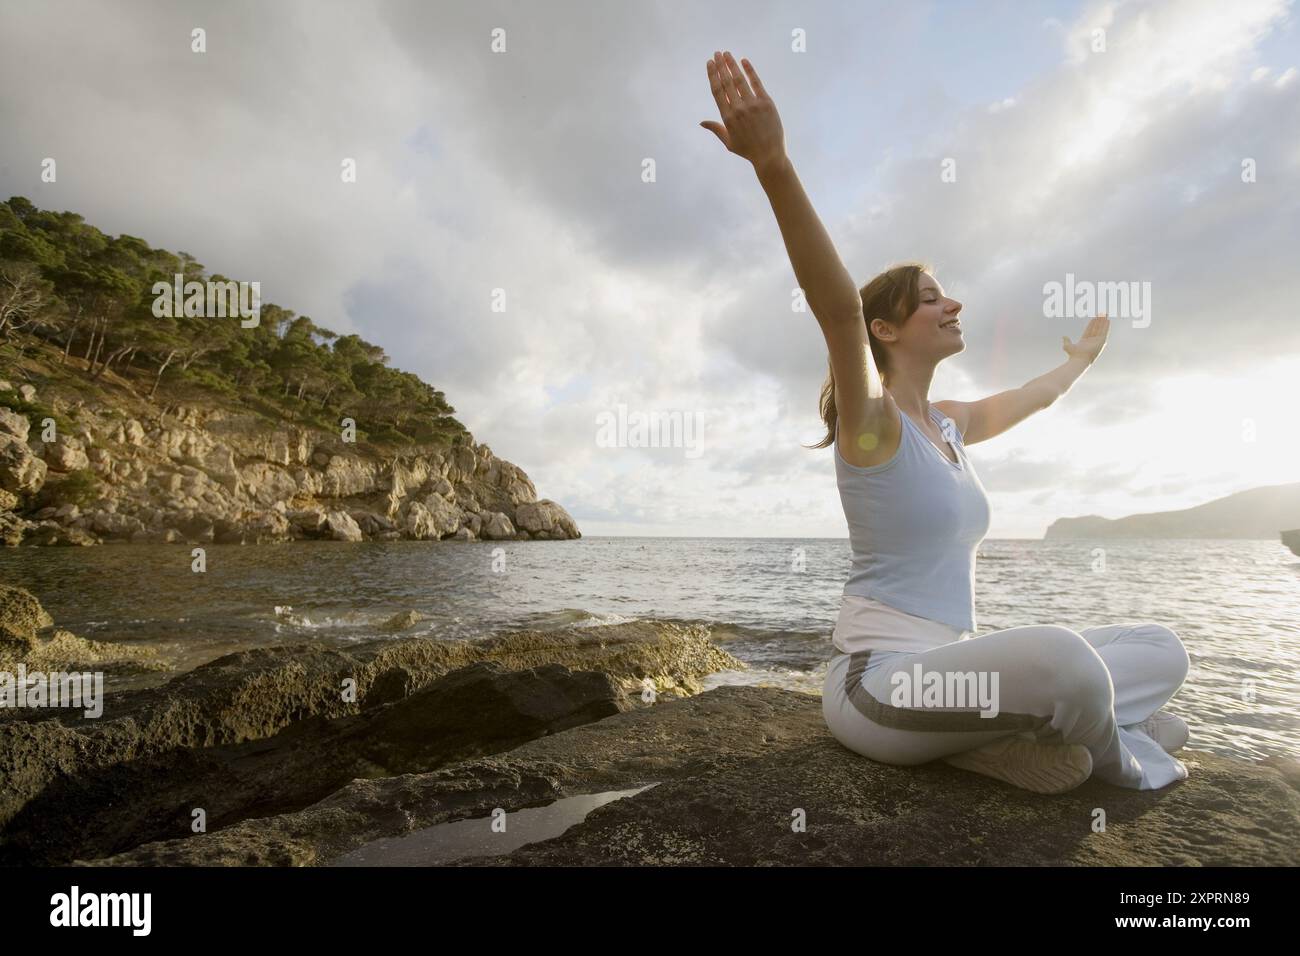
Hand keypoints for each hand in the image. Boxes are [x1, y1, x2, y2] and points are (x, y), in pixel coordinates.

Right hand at [700, 51, 786, 173]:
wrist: (769, 155)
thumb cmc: (747, 150)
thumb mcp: (728, 142)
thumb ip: (716, 129)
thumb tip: (702, 122)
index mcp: (727, 118)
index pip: (717, 91)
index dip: (713, 75)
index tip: (709, 64)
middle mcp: (738, 109)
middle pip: (727, 82)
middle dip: (721, 66)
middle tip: (717, 53)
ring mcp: (753, 105)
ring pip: (740, 80)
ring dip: (732, 65)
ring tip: (727, 54)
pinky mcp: (766, 103)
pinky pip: (756, 83)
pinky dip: (750, 71)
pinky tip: (744, 61)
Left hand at [1062, 313, 1109, 364]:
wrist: (1080, 359)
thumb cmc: (1074, 355)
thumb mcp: (1068, 346)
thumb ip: (1067, 341)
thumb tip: (1064, 336)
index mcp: (1085, 341)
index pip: (1090, 330)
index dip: (1092, 323)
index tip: (1095, 317)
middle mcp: (1092, 341)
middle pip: (1096, 328)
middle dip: (1099, 320)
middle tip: (1102, 313)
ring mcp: (1097, 341)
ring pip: (1101, 328)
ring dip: (1103, 321)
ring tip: (1105, 314)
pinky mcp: (1101, 341)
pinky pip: (1104, 332)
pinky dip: (1106, 326)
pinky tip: (1108, 320)